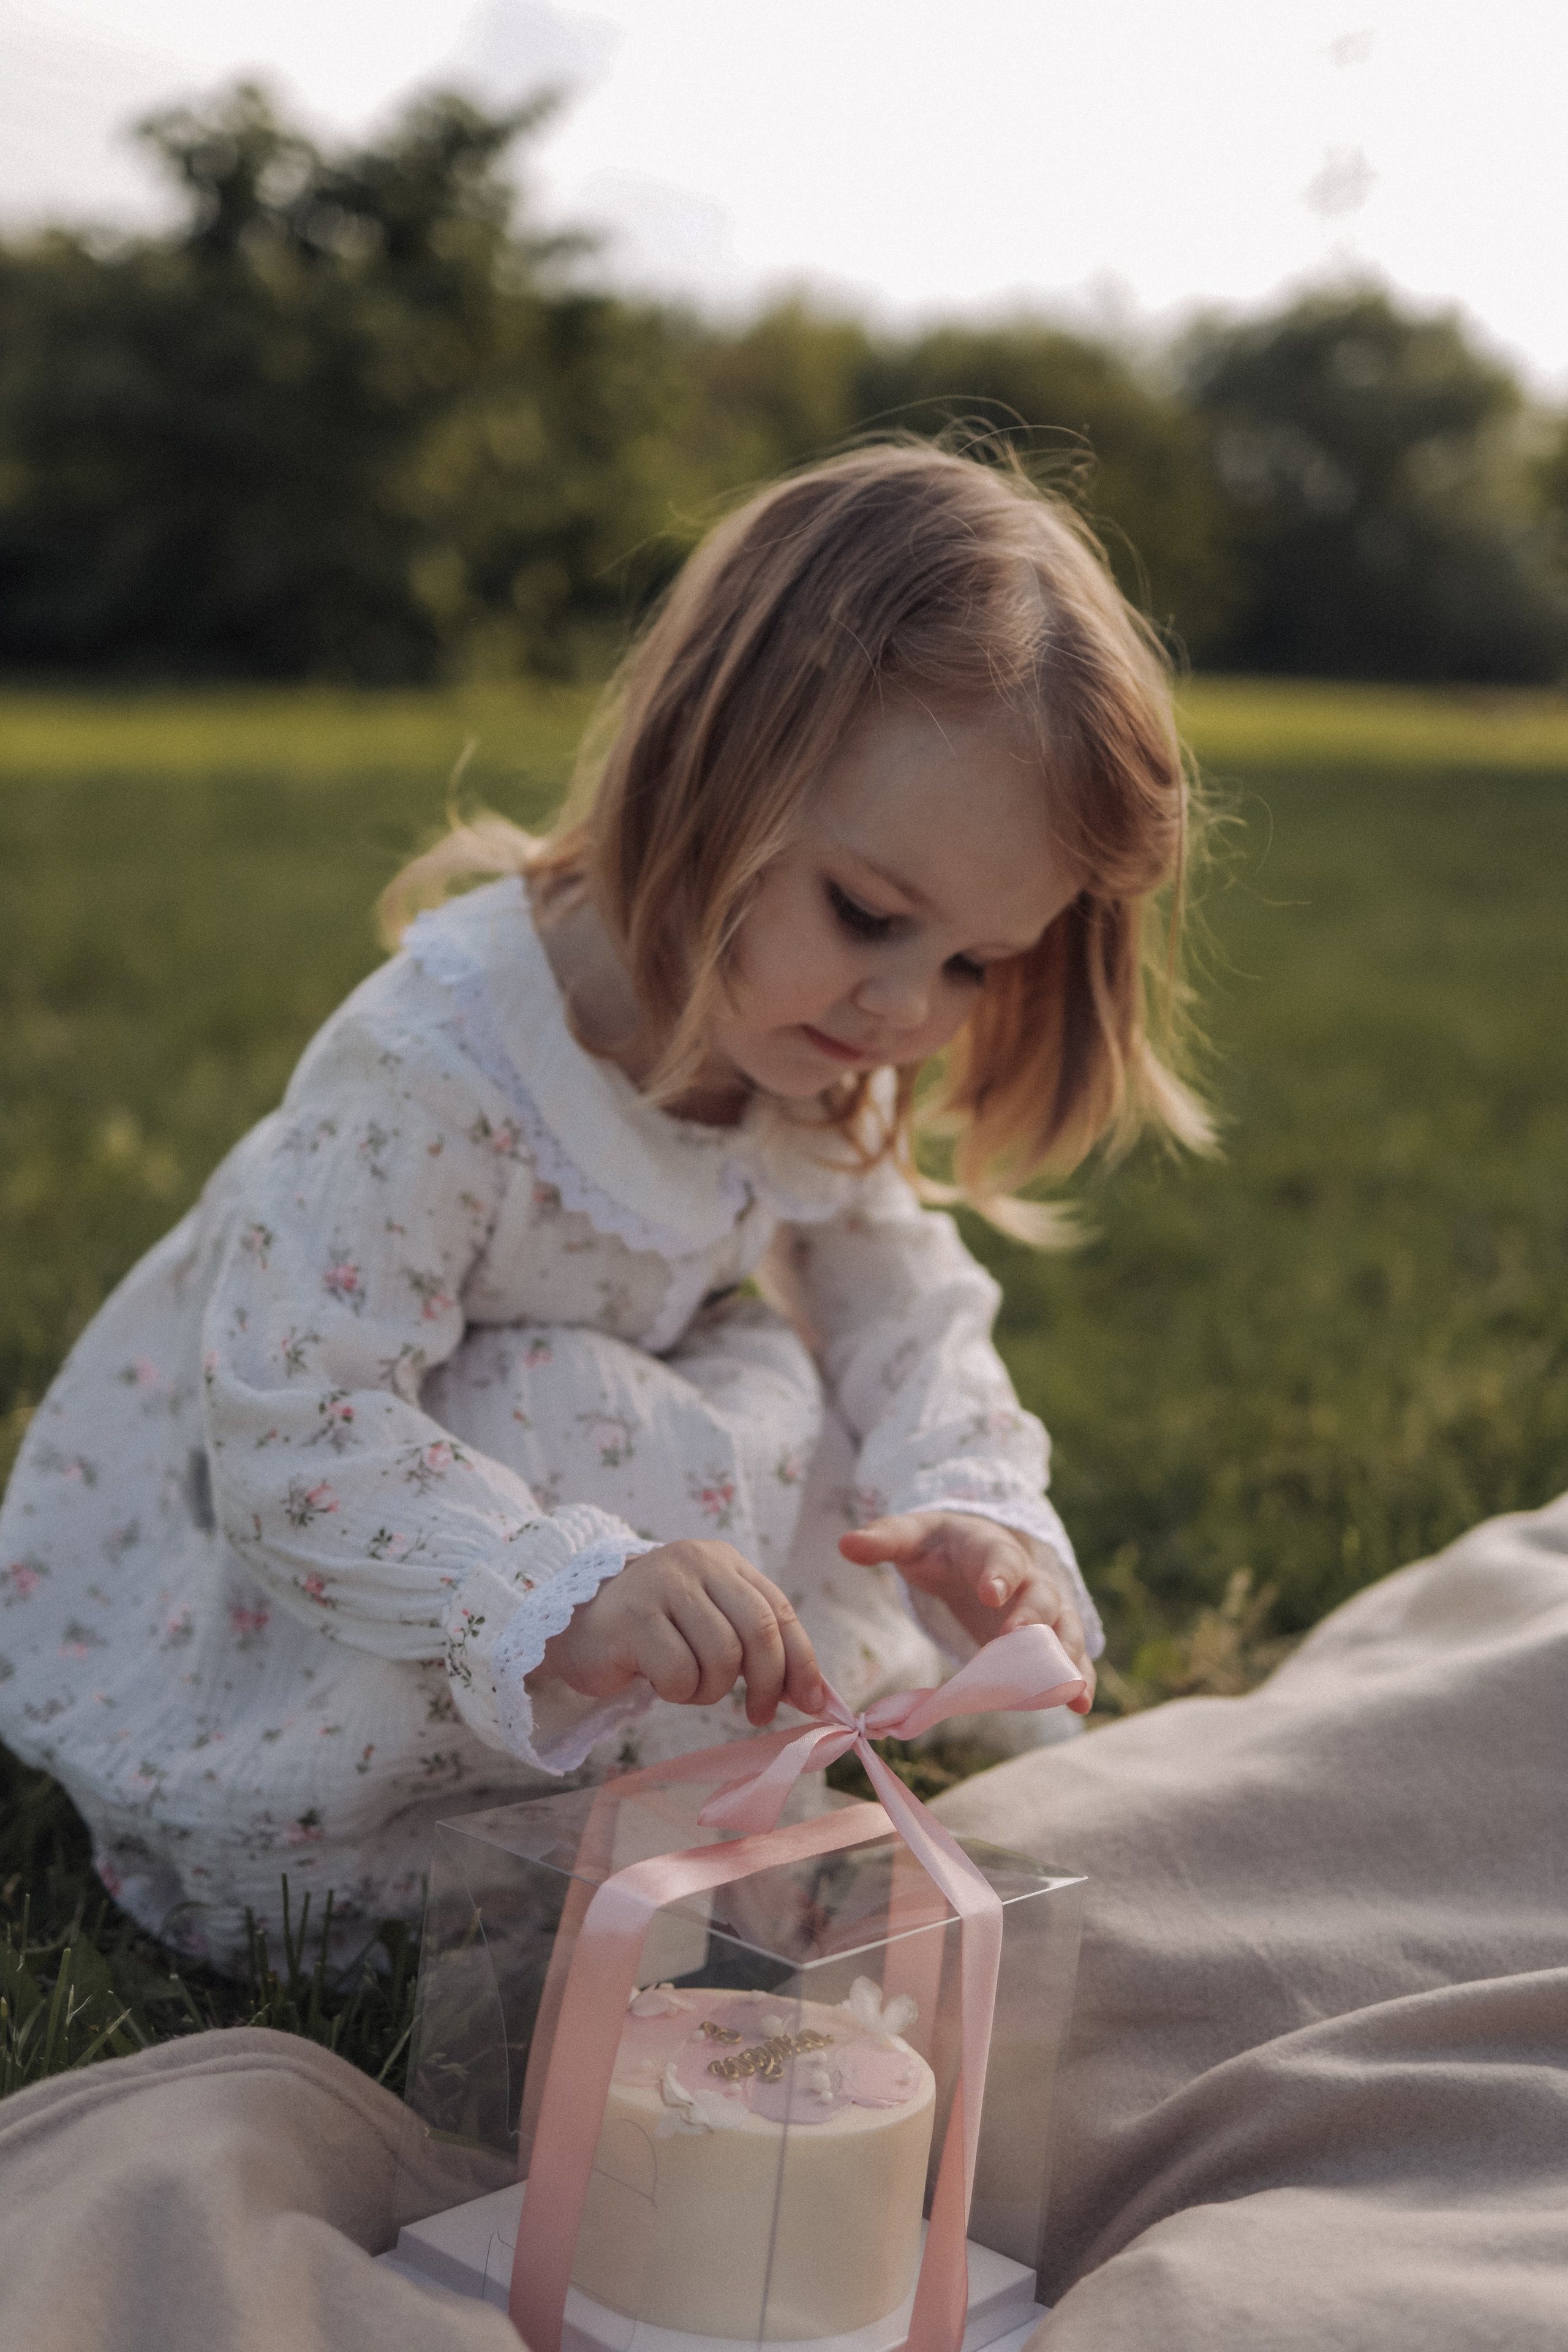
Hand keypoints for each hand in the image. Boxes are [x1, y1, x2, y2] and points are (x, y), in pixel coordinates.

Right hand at [531, 1541, 824, 1726]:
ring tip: (689, 1686)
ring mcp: (661, 1585)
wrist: (573, 1624)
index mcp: (723, 1561)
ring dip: (712, 1690)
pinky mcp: (631, 1617)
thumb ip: (756, 1649)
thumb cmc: (651, 1633)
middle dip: (769, 1683)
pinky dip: (679, 1691)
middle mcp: (695, 1563)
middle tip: (758, 1715)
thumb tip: (813, 1696)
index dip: (802, 1661)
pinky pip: (680, 1673)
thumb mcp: (709, 1627)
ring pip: (722, 1656)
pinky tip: (659, 1681)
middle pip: (759, 1630)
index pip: (780, 1609)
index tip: (814, 1703)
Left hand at [839, 1511, 1095, 1712]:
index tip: (990, 1593)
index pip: (998, 1557)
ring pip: (1062, 1628)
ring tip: (1071, 1686)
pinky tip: (1080, 1704)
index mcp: (989, 1548)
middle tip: (1019, 1643)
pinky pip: (1066, 1656)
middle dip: (1033, 1620)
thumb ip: (885, 1540)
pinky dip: (1076, 1676)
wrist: (977, 1551)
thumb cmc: (941, 1546)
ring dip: (1065, 1656)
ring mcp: (1041, 1610)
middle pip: (1039, 1595)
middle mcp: (1025, 1577)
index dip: (997, 1574)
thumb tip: (846, 1544)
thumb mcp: (913, 1537)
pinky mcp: (1044, 1640)